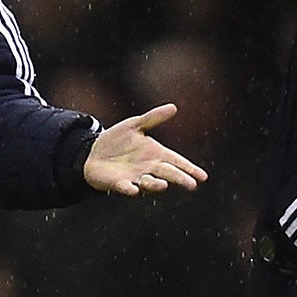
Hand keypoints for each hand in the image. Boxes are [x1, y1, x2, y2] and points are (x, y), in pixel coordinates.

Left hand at [82, 103, 208, 195]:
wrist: (93, 152)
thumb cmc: (117, 140)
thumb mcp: (134, 125)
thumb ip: (153, 118)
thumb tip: (173, 107)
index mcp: (156, 154)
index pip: (177, 162)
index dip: (189, 168)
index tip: (203, 177)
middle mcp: (149, 168)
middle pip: (168, 174)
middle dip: (180, 179)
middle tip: (191, 184)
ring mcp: (135, 177)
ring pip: (150, 183)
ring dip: (156, 184)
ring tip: (164, 184)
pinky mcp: (119, 183)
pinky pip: (126, 187)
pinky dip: (129, 189)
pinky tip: (134, 189)